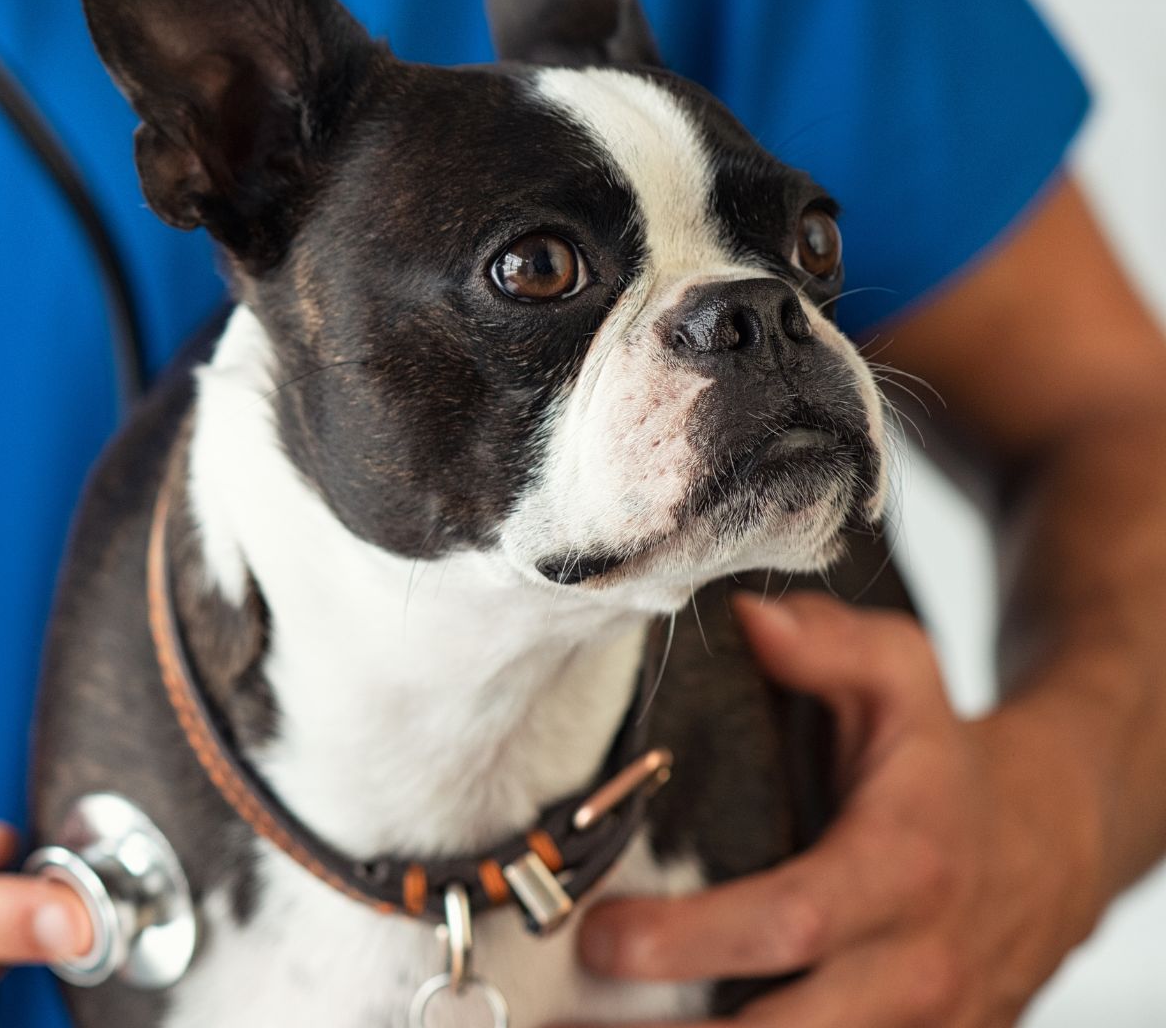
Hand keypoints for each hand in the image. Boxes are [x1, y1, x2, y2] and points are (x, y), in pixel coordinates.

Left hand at [557, 593, 1107, 1027]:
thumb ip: (829, 644)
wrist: (1050, 846)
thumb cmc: (943, 761)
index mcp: (903, 868)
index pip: (795, 920)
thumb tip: (749, 621)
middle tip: (559, 1026)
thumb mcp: (904, 676)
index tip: (600, 933)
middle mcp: (913, 968)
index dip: (693, 937)